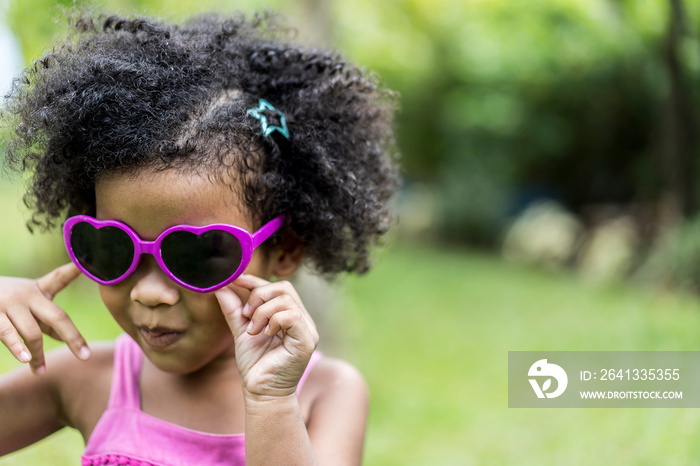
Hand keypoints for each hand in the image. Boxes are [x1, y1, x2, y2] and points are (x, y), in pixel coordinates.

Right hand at [0, 263, 88, 373]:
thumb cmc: (6, 302)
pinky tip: (25, 359)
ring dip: (38, 354)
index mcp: (38, 290)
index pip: (59, 278)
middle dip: (74, 337)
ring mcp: (10, 304)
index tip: (87, 263)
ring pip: (32, 332)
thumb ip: (47, 319)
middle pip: (57, 316)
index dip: (74, 269)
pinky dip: (17, 347)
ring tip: (42, 370)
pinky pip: (7, 333)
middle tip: (86, 357)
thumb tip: (67, 339)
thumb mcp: (28, 304)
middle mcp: (27, 295)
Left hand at [215, 275, 318, 399]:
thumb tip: (221, 287)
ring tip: (253, 330)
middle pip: (284, 288)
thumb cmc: (255, 364)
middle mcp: (303, 320)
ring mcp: (307, 330)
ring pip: (285, 300)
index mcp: (290, 315)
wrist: (260, 392)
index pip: (278, 287)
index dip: (257, 281)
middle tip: (246, 316)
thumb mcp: (241, 331)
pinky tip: (265, 334)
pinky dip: (273, 320)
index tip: (236, 281)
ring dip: (262, 312)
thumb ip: (234, 310)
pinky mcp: (307, 340)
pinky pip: (291, 316)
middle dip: (259, 296)